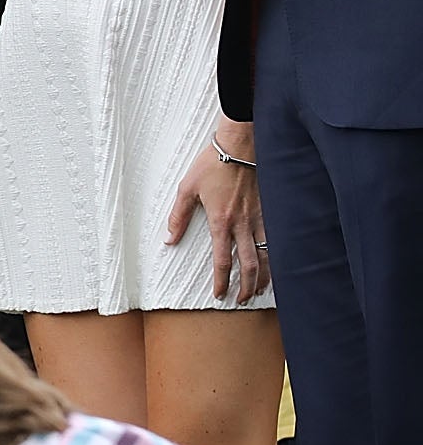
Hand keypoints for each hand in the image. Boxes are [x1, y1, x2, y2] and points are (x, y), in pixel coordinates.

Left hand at [166, 122, 268, 302]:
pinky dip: (275, 256)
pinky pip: (275, 239)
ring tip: (260, 289)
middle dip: (246, 285)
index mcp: (221, 221)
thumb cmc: (213, 164)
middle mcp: (243, 223)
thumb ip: (178, 217)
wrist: (241, 145)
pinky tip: (274, 264)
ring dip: (264, 275)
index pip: (222, 260)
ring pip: (266, 254)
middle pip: (248, 264)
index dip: (221, 280)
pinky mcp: (271, 210)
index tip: (220, 294)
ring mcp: (260, 217)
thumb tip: (169, 239)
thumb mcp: (187, 189)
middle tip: (242, 299)